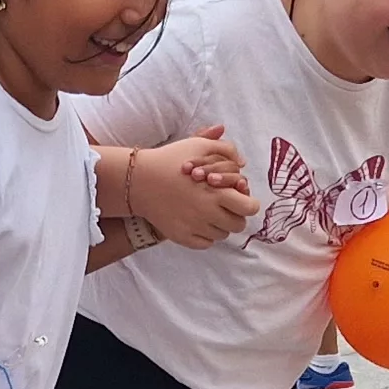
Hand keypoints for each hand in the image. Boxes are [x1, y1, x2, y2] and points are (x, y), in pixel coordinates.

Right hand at [128, 134, 259, 248]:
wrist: (139, 179)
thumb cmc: (170, 160)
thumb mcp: (199, 145)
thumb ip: (225, 149)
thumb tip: (243, 162)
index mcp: (218, 192)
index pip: (250, 208)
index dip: (248, 202)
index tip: (238, 197)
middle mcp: (208, 213)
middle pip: (238, 225)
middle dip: (235, 214)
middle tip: (223, 205)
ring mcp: (195, 228)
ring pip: (222, 235)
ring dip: (219, 224)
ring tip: (207, 210)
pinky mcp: (182, 237)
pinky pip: (205, 243)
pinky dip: (205, 235)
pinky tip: (197, 221)